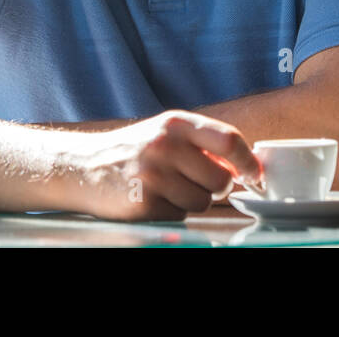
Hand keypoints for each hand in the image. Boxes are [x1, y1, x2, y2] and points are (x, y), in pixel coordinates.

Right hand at [68, 110, 263, 221]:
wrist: (83, 166)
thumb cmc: (133, 150)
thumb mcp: (166, 133)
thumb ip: (202, 144)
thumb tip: (243, 166)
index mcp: (176, 124)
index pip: (229, 140)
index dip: (248, 161)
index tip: (254, 174)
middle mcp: (166, 146)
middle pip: (220, 179)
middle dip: (216, 187)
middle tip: (198, 183)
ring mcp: (154, 176)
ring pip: (202, 201)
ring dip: (192, 200)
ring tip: (167, 188)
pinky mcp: (144, 204)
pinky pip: (179, 215)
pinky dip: (172, 212)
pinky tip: (152, 199)